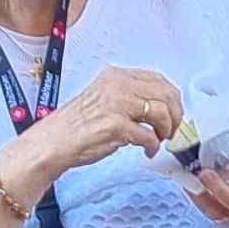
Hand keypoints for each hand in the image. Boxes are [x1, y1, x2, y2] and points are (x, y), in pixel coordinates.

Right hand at [33, 65, 184, 180]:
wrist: (53, 142)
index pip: (158, 79)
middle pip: (165, 94)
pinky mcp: (116, 126)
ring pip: (161, 112)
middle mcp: (118, 86)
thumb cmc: (76, 126)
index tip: (174, 112)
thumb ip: (130, 98)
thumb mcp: (105, 98)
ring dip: (166, 130)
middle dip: (175, 115)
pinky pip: (149, 136)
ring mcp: (117, 104)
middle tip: (172, 129)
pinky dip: (153, 146)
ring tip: (159, 140)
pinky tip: (148, 151)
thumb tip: (159, 107)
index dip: (172, 98)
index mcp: (116, 76)